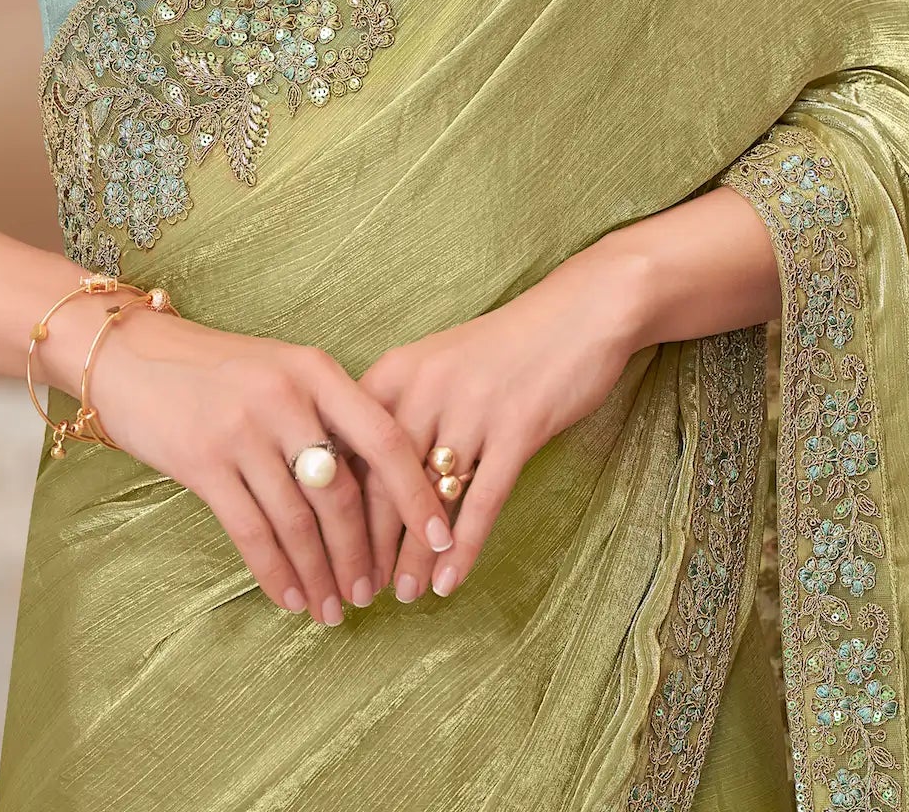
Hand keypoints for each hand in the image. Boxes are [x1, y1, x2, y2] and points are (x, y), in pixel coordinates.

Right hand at [72, 302, 457, 625]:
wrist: (131, 355)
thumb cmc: (214, 368)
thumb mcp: (280, 369)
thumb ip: (325, 413)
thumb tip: (376, 484)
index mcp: (316, 370)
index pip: (385, 438)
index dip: (417, 493)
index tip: (442, 538)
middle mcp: (286, 397)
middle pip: (343, 492)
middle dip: (364, 552)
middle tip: (375, 593)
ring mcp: (243, 429)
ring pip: (300, 521)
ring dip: (322, 574)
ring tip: (335, 609)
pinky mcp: (203, 461)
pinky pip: (252, 531)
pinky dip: (277, 573)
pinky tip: (290, 598)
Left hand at [351, 247, 642, 602]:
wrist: (579, 313)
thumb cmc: (504, 348)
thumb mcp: (438, 366)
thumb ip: (402, 411)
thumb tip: (367, 477)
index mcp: (397, 371)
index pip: (350, 449)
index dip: (335, 506)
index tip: (329, 550)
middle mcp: (426, 388)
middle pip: (382, 480)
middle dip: (368, 543)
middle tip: (360, 588)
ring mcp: (472, 408)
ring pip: (428, 497)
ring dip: (412, 554)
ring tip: (402, 594)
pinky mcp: (517, 427)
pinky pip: (482, 501)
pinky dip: (462, 548)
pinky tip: (449, 581)